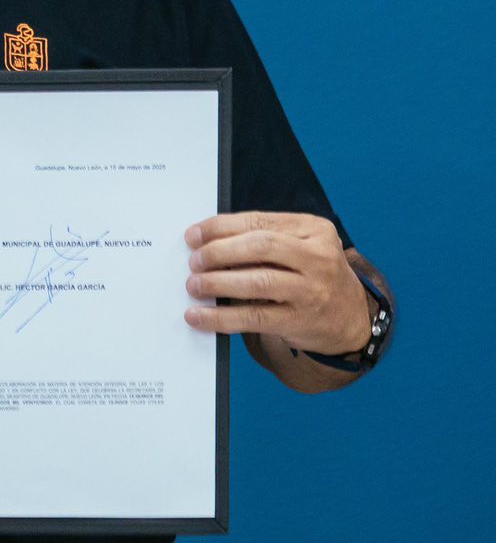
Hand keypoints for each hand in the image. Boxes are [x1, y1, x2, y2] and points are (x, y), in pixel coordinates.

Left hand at [184, 212, 369, 356]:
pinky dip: (221, 317)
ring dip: (217, 283)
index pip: (260, 222)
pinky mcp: (301, 320)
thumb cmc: (311, 275)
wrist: (350, 318)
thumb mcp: (299, 247)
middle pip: (260, 247)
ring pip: (258, 282)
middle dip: (218, 252)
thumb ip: (263, 241)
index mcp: (314, 229)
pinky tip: (198, 316)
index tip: (193, 235)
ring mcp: (313, 290)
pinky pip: (254, 317)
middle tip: (194, 261)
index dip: (220, 227)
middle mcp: (318, 257)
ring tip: (194, 286)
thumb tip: (205, 243)